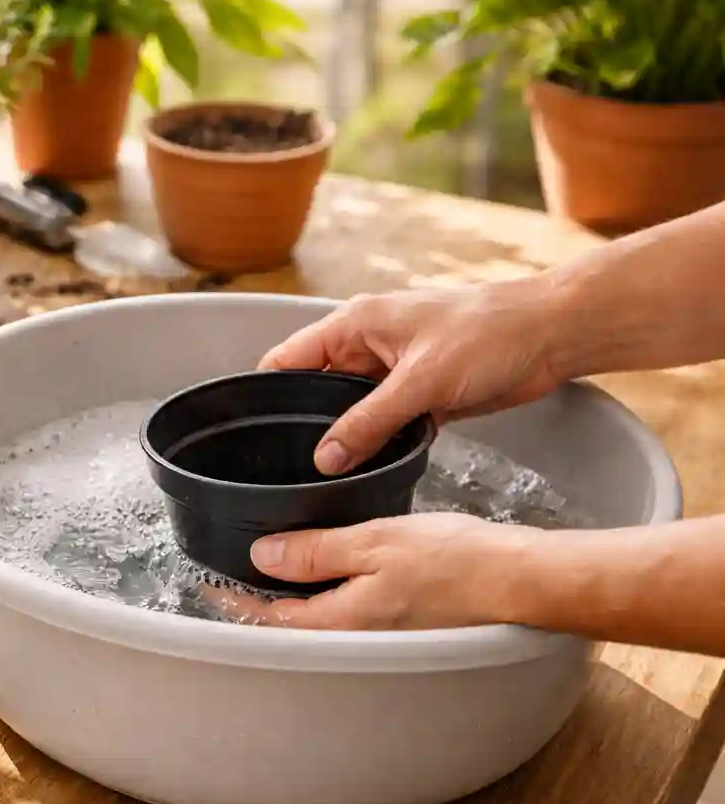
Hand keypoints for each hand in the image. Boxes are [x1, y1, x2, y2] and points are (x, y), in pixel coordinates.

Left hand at [210, 513, 539, 630]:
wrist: (523, 580)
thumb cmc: (458, 560)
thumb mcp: (375, 541)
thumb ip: (316, 550)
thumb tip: (264, 555)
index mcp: (342, 621)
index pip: (270, 616)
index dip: (236, 600)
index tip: (209, 585)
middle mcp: (358, 639)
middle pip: (293, 627)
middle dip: (259, 608)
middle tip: (232, 585)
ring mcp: (384, 637)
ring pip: (322, 623)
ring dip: (293, 604)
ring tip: (272, 581)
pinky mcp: (407, 626)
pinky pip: (352, 616)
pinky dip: (329, 599)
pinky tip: (333, 579)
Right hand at [260, 279, 567, 474]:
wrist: (552, 334)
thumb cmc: (490, 332)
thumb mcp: (421, 380)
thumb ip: (369, 422)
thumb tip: (325, 459)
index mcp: (354, 326)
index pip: (287, 360)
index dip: (265, 393)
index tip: (250, 433)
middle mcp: (366, 348)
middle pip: (314, 392)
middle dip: (303, 425)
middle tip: (287, 468)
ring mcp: (392, 374)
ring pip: (349, 413)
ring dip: (344, 439)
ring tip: (324, 477)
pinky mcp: (419, 396)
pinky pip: (382, 425)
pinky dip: (376, 444)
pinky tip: (368, 470)